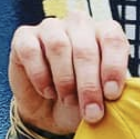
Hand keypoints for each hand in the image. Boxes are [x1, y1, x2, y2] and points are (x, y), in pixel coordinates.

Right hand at [9, 11, 130, 134]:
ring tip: (68, 100)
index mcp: (104, 34)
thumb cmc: (84, 102)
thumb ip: (112, 92)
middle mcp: (78, 25)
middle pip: (86, 48)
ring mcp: (50, 27)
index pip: (113, 39)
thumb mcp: (104, 100)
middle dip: (89, 86)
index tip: (112, 94)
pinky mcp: (24, 37)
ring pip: (59, 46)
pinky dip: (40, 75)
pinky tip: (47, 92)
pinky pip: (31, 50)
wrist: (51, 113)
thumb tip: (115, 95)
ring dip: (65, 80)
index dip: (113, 67)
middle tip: (92, 113)